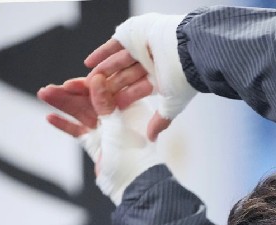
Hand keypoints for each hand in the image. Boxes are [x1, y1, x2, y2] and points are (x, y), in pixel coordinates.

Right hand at [39, 74, 158, 204]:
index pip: (104, 92)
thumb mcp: (117, 128)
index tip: (68, 85)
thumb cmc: (133, 157)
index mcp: (129, 110)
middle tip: (46, 89)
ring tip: (42, 94)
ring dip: (62, 105)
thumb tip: (96, 78)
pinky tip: (50, 117)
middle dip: (67, 95)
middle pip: (88, 101)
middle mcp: (117, 117)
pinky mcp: (96, 142)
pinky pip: (78, 130)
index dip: (85, 87)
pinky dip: (65, 124)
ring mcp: (105, 129)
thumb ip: (105, 105)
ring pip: (80, 113)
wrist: (133, 185)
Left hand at [85, 13, 193, 140]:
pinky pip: (112, 46)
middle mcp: (148, 63)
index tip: (111, 109)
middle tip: (94, 97)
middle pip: (124, 77)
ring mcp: (139, 49)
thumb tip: (152, 138)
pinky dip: (101, 53)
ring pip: (117, 62)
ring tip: (88, 83)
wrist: (187, 52)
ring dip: (103, 72)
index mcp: (158, 78)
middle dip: (109, 87)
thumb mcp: (171, 103)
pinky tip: (88, 64)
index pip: (137, 90)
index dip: (124, 99)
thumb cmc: (183, 78)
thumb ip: (160, 120)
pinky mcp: (131, 35)